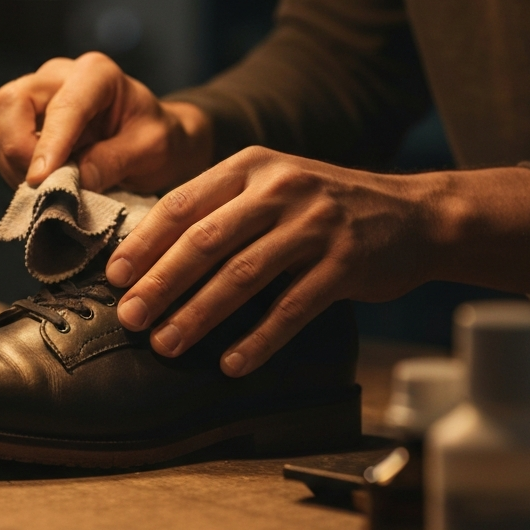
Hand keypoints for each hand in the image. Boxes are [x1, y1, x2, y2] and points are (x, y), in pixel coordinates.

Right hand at [0, 51, 212, 192]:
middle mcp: (58, 76)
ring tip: (51, 189)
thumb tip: (73, 182)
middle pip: (12, 102)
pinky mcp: (25, 122)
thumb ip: (113, 161)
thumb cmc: (157, 138)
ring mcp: (37, 97)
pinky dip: (14, 171)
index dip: (48, 145)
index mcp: (96, 74)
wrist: (153, 140)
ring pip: (0, 127)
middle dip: (20, 149)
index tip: (41, 181)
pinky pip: (2, 146)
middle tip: (44, 186)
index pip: (62, 107)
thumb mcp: (151, 150)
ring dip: (15, 165)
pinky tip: (46, 185)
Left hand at [104, 147, 529, 376]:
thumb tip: (151, 252)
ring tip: (166, 344)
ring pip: (242, 276)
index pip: (183, 204)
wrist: (413, 214)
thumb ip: (220, 208)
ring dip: (198, 315)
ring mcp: (315, 225)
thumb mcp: (272, 185)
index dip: (144, 243)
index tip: (115, 277)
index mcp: (251, 166)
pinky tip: (231, 363)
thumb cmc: (324, 206)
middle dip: (161, 283)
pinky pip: (291, 308)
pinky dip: (258, 339)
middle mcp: (280, 188)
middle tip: (129, 317)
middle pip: (205, 241)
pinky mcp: (345, 264)